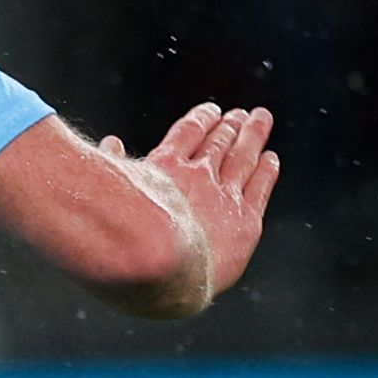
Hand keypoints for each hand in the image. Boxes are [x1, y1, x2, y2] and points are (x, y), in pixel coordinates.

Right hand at [110, 102, 280, 296]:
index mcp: (164, 167)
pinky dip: (267, 169)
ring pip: (243, 157)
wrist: (154, 265)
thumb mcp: (106, 191)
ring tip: (259, 120)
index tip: (211, 111)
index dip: (202, 119)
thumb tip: (111, 142)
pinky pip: (260, 186)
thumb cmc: (120, 236)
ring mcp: (223, 197)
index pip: (189, 132)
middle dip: (231, 126)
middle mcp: (197, 176)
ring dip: (252, 136)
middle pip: (220, 141)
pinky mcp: (243, 220)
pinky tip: (270, 159)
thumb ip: (112, 163)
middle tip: (241, 115)